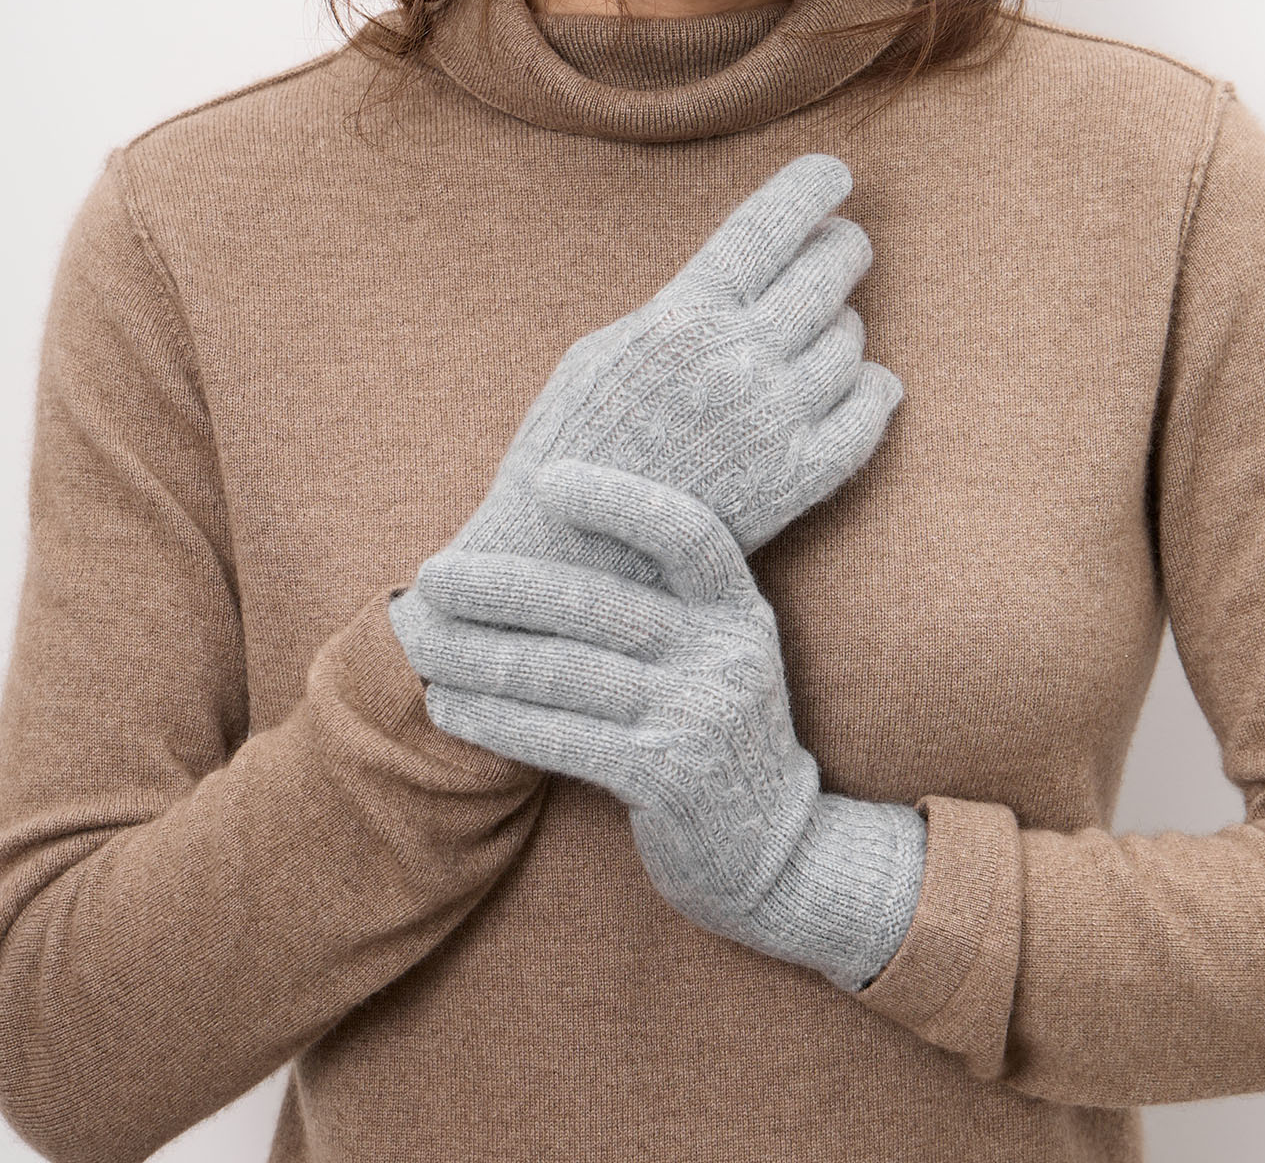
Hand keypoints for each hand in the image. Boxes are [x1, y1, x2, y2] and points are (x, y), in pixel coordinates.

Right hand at [392, 151, 902, 670]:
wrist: (575, 568)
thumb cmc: (574, 452)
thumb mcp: (602, 352)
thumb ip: (678, 307)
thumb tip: (744, 273)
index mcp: (682, 315)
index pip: (769, 224)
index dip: (811, 187)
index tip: (835, 174)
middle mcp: (739, 358)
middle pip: (830, 270)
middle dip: (839, 248)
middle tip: (837, 249)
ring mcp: (778, 419)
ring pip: (852, 338)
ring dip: (839, 327)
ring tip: (810, 337)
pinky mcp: (803, 477)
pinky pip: (873, 407)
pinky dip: (872, 387)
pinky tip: (857, 383)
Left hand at [399, 457, 926, 993]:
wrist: (775, 853)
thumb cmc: (715, 734)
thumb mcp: (716, 656)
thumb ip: (663, 608)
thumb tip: (544, 547)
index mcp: (739, 609)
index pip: (688, 533)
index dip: (621, 501)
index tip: (548, 479)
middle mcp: (727, 653)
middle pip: (600, 603)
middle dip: (504, 585)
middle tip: (433, 576)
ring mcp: (701, 716)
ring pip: (568, 672)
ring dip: (481, 655)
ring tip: (422, 642)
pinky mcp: (669, 777)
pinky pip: (563, 737)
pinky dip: (497, 720)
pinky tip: (450, 707)